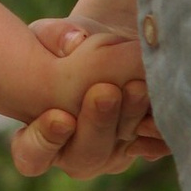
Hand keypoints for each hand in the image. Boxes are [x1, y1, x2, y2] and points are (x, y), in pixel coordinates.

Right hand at [11, 18, 168, 181]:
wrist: (113, 47)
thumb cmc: (70, 48)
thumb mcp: (51, 35)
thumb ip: (52, 36)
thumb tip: (73, 41)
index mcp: (39, 136)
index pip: (32, 155)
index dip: (43, 142)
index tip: (59, 116)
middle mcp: (75, 153)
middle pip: (84, 155)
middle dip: (96, 124)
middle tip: (106, 92)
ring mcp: (111, 154)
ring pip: (120, 151)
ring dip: (129, 118)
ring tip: (137, 87)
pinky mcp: (144, 146)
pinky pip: (152, 146)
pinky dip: (156, 130)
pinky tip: (158, 105)